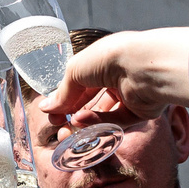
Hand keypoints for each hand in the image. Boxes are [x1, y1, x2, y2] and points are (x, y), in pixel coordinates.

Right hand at [40, 27, 188, 132]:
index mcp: (102, 63)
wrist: (142, 66)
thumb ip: (63, 92)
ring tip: (69, 128)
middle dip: (72, 114)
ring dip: (84, 122)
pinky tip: (83, 122)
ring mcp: (129, 94)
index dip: (64, 99)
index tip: (51, 113)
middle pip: (90, 101)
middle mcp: (116, 77)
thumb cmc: (108, 58)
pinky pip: (117, 121)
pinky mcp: (140, 110)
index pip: (80, 84)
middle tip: (58, 126)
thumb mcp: (75, 70)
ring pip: (103, 114)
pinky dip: (99, 123)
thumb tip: (46, 108)